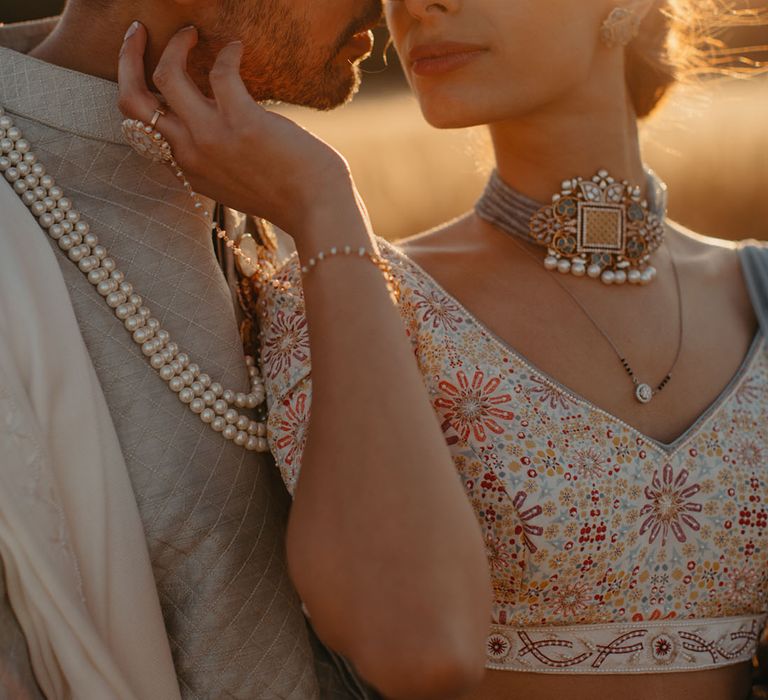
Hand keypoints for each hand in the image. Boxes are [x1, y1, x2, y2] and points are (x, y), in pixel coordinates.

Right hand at [118, 23, 353, 234]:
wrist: (317, 212)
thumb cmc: (287, 197)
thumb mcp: (235, 182)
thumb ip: (216, 157)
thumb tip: (218, 121)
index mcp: (187, 168)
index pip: (139, 127)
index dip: (135, 91)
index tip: (141, 67)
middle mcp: (190, 154)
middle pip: (131, 100)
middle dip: (126, 58)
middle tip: (137, 31)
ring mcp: (213, 138)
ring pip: (165, 77)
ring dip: (174, 45)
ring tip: (191, 32)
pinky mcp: (243, 122)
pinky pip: (220, 72)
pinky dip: (227, 53)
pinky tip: (238, 49)